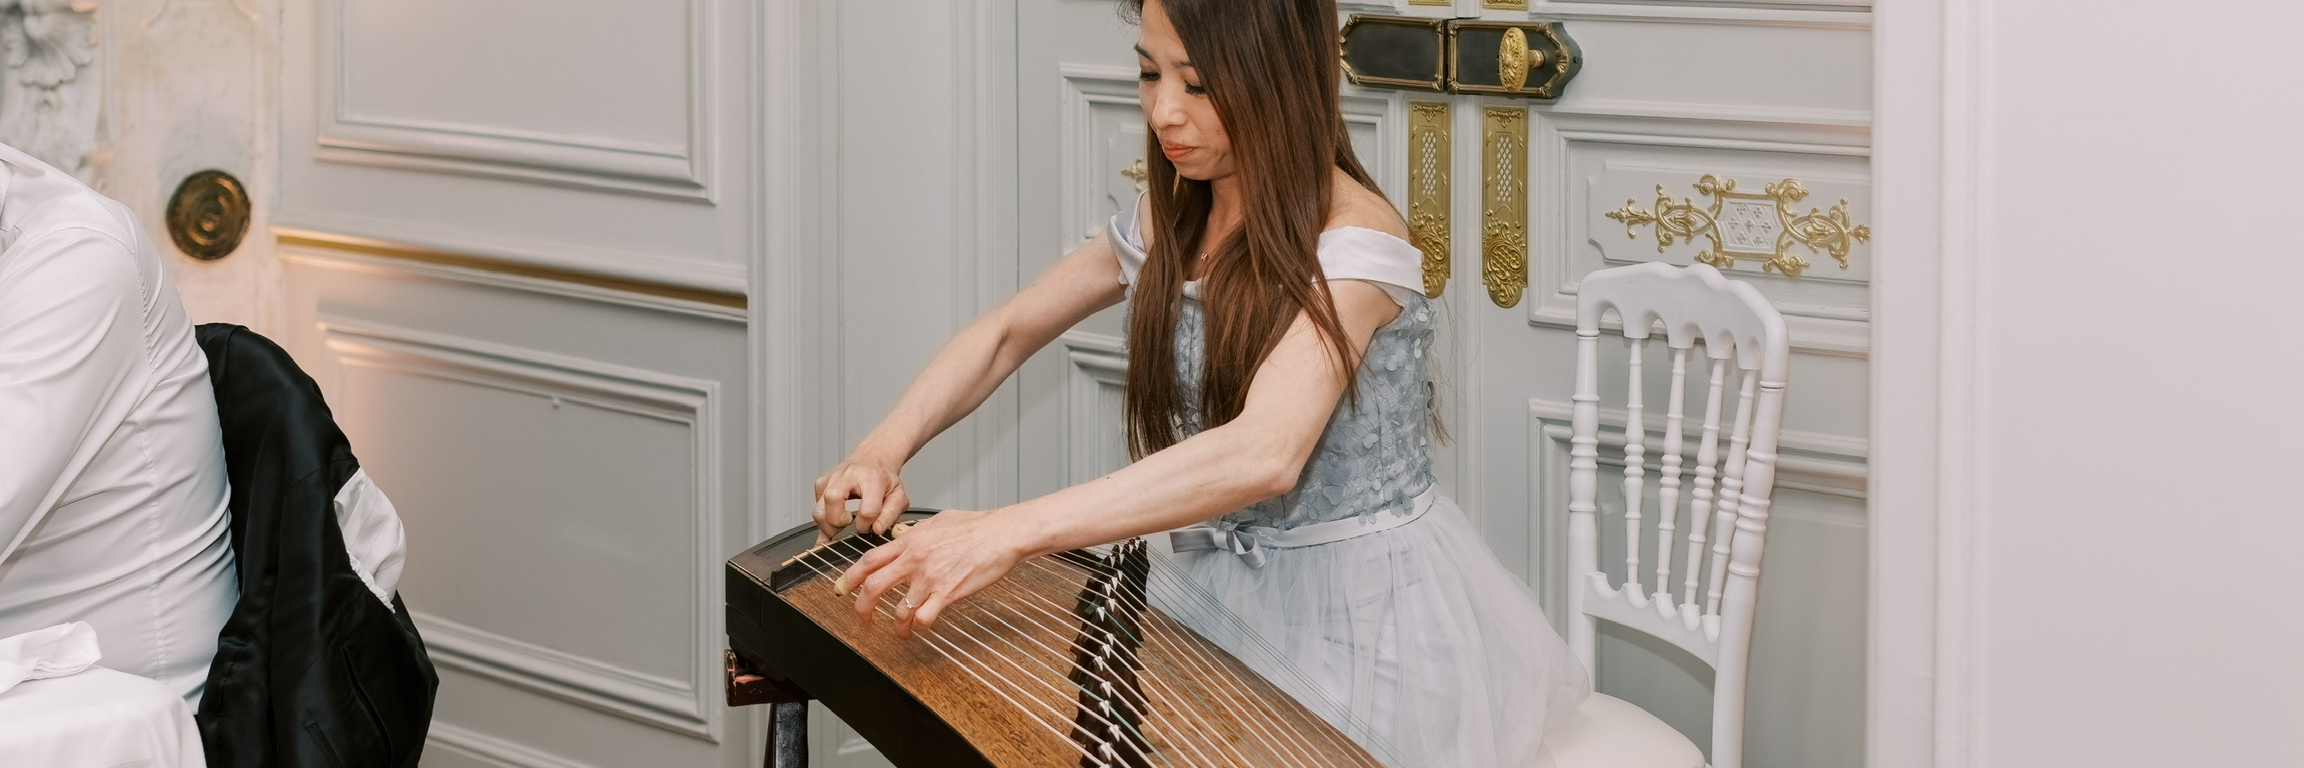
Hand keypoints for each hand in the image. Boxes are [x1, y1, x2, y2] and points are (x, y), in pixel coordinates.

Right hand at [812, 452, 909, 543]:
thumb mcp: (898, 496)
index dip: (867, 524)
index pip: (868, 510)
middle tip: (847, 525)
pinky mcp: (822, 483)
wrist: (873, 458)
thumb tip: (876, 529)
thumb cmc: (885, 478)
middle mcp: (849, 475)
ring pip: (818, 508)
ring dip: (827, 524)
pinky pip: (816, 506)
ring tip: (840, 525)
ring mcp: (832, 478)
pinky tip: (834, 517)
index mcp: (872, 478)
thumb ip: (890, 515)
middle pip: (832, 500)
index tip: (867, 526)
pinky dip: (823, 517)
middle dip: (838, 522)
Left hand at [834, 509, 1026, 637]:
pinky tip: (923, 627)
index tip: (842, 589)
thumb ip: (916, 532)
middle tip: (862, 620)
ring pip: (899, 610)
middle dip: (862, 609)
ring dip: (897, 626)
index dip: (849, 577)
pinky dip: (920, 627)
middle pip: (873, 588)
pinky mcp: (947, 593)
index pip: (868, 560)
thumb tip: (905, 535)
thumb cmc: (977, 525)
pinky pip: (924, 618)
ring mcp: (929, 578)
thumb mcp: (938, 521)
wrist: (1002, 533)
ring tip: (901, 632)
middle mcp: (914, 560)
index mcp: (910, 542)